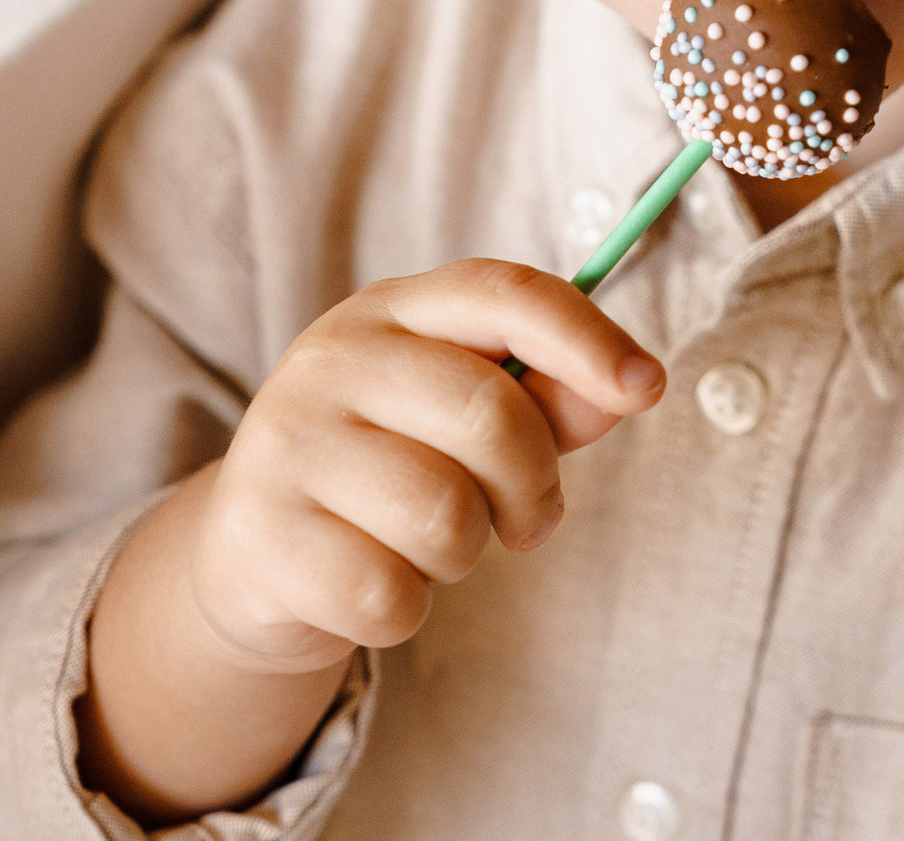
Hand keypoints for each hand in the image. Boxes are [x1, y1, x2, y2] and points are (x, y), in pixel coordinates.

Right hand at [189, 258, 666, 669]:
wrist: (254, 553)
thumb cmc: (390, 468)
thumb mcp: (463, 414)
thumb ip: (548, 398)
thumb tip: (628, 388)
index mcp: (390, 310)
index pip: (503, 294)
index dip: (586, 337)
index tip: (648, 387)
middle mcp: (329, 361)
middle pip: (490, 416)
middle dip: (534, 485)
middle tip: (525, 520)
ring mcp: (285, 447)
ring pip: (445, 517)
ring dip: (464, 553)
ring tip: (428, 543)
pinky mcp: (262, 542)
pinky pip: (390, 595)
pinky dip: (406, 608)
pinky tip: (374, 582)